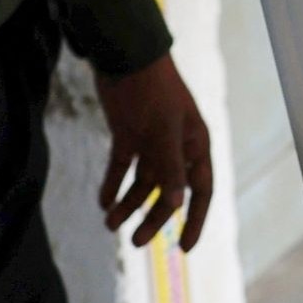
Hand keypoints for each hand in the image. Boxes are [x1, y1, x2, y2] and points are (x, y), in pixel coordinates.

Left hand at [96, 56, 213, 250]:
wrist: (123, 54)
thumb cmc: (152, 89)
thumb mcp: (163, 129)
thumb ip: (170, 166)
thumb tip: (178, 204)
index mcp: (194, 145)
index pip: (200, 191)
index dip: (195, 219)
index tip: (184, 248)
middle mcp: (175, 146)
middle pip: (167, 192)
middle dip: (152, 218)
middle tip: (135, 241)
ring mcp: (150, 141)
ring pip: (142, 182)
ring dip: (128, 204)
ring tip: (109, 224)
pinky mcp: (127, 134)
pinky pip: (121, 167)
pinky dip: (112, 184)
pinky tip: (102, 201)